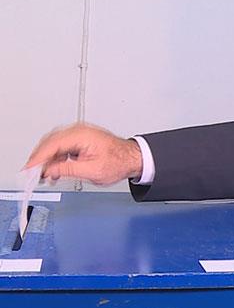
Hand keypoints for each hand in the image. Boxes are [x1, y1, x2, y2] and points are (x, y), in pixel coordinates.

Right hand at [25, 123, 143, 185]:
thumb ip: (67, 170)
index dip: (37, 158)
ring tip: (45, 176)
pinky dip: (56, 158)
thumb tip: (49, 170)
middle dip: (40, 159)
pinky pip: (61, 147)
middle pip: (50, 143)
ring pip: (53, 145)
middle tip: (33, 175)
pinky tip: (55, 170)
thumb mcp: (92, 171)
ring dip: (48, 160)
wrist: (131, 158)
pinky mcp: (79, 140)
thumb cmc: (118, 162)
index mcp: (81, 135)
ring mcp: (78, 134)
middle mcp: (78, 131)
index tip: (28, 169)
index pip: (52, 145)